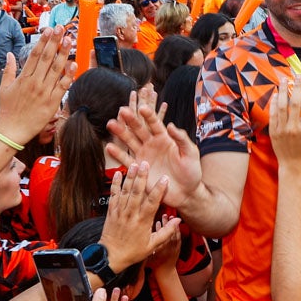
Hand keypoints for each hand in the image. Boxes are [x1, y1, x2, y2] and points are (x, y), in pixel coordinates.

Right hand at [0, 26, 74, 143]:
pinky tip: (73, 63)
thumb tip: (10, 55)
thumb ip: (8, 70)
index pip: (35, 55)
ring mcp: (44, 92)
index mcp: (23, 77)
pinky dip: (68, 75)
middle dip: (55, 41)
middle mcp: (34, 82)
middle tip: (62, 28)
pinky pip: (62, 86)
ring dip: (63, 53)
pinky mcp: (52, 102)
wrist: (11, 130)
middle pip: (47, 58)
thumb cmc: (8, 110)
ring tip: (69, 40)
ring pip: (56, 69)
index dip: (43, 41)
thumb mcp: (4, 88)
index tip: (49, 30)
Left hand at [99, 163, 178, 272]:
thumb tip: (178, 221)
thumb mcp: (153, 245)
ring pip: (125, 191)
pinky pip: (113, 195)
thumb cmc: (132, 252)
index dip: (158, 190)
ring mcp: (120, 212)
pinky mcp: (111, 211)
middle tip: (145, 163)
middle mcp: (130, 214)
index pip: (152, 203)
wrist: (111, 257)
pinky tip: (117, 174)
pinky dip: (115, 184)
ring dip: (130, 177)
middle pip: (137, 192)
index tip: (164, 179)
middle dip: (142, 177)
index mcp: (142, 222)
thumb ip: (166, 232)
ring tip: (134, 164)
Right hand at [107, 85, 202, 207]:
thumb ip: (181, 139)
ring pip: (130, 141)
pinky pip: (127, 160)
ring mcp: (144, 155)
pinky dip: (118, 154)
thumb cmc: (191, 171)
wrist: (186, 192)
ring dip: (121, 133)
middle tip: (122, 110)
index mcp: (164, 137)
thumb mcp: (191, 153)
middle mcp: (152, 144)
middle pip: (139, 129)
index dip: (148, 115)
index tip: (142, 107)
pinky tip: (109, 147)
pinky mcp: (139, 168)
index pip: (155, 123)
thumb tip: (170, 125)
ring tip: (111, 124)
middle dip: (131, 120)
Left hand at [268, 77, 300, 167]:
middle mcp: (294, 128)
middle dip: (297, 87)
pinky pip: (273, 114)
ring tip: (284, 79)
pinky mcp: (274, 131)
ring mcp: (282, 129)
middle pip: (295, 103)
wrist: (293, 165)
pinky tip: (276, 94)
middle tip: (298, 75)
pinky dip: (274, 103)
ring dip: (283, 91)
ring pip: (282, 106)